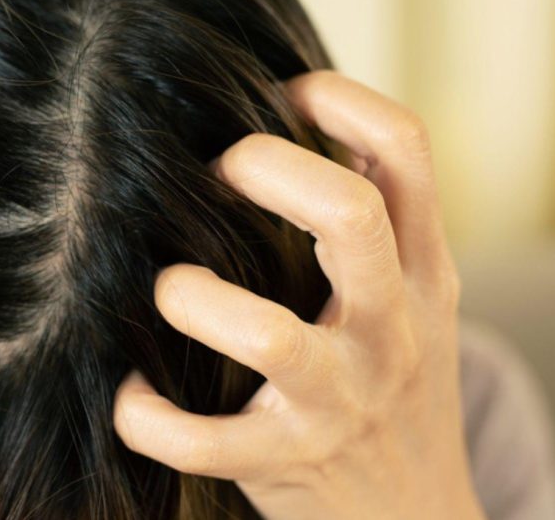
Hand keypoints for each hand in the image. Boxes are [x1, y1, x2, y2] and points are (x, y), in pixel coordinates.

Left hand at [113, 71, 484, 519]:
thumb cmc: (394, 382)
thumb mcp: (415, 299)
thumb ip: (378, 220)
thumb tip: (300, 110)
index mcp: (421, 273)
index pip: (406, 153)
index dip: (342, 100)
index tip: (283, 92)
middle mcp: (389, 329)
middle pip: (349, 216)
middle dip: (267, 170)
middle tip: (217, 171)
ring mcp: (338, 400)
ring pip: (268, 336)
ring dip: (194, 299)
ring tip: (171, 288)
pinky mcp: (283, 461)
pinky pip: (200, 441)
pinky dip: (147, 415)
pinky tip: (133, 392)